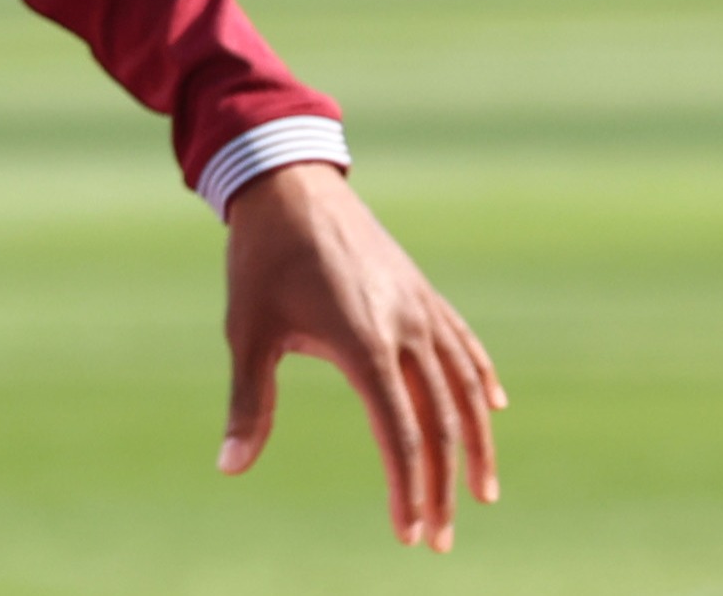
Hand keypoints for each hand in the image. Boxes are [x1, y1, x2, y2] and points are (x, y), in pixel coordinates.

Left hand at [219, 161, 502, 552]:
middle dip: (443, 486)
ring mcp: (420, 306)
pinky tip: (493, 407)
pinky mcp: (422, 291)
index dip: (407, 488)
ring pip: (464, 387)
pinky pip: (463, 344)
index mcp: (363, 340)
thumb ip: (248, 402)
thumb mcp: (246, 330)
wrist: (288, 182)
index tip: (408, 533)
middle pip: (440, 421)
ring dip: (476, 443)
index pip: (400, 432)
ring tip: (484, 493)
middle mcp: (404, 326)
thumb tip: (230, 466)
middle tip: (439, 539)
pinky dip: (481, 380)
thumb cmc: (261, 259)